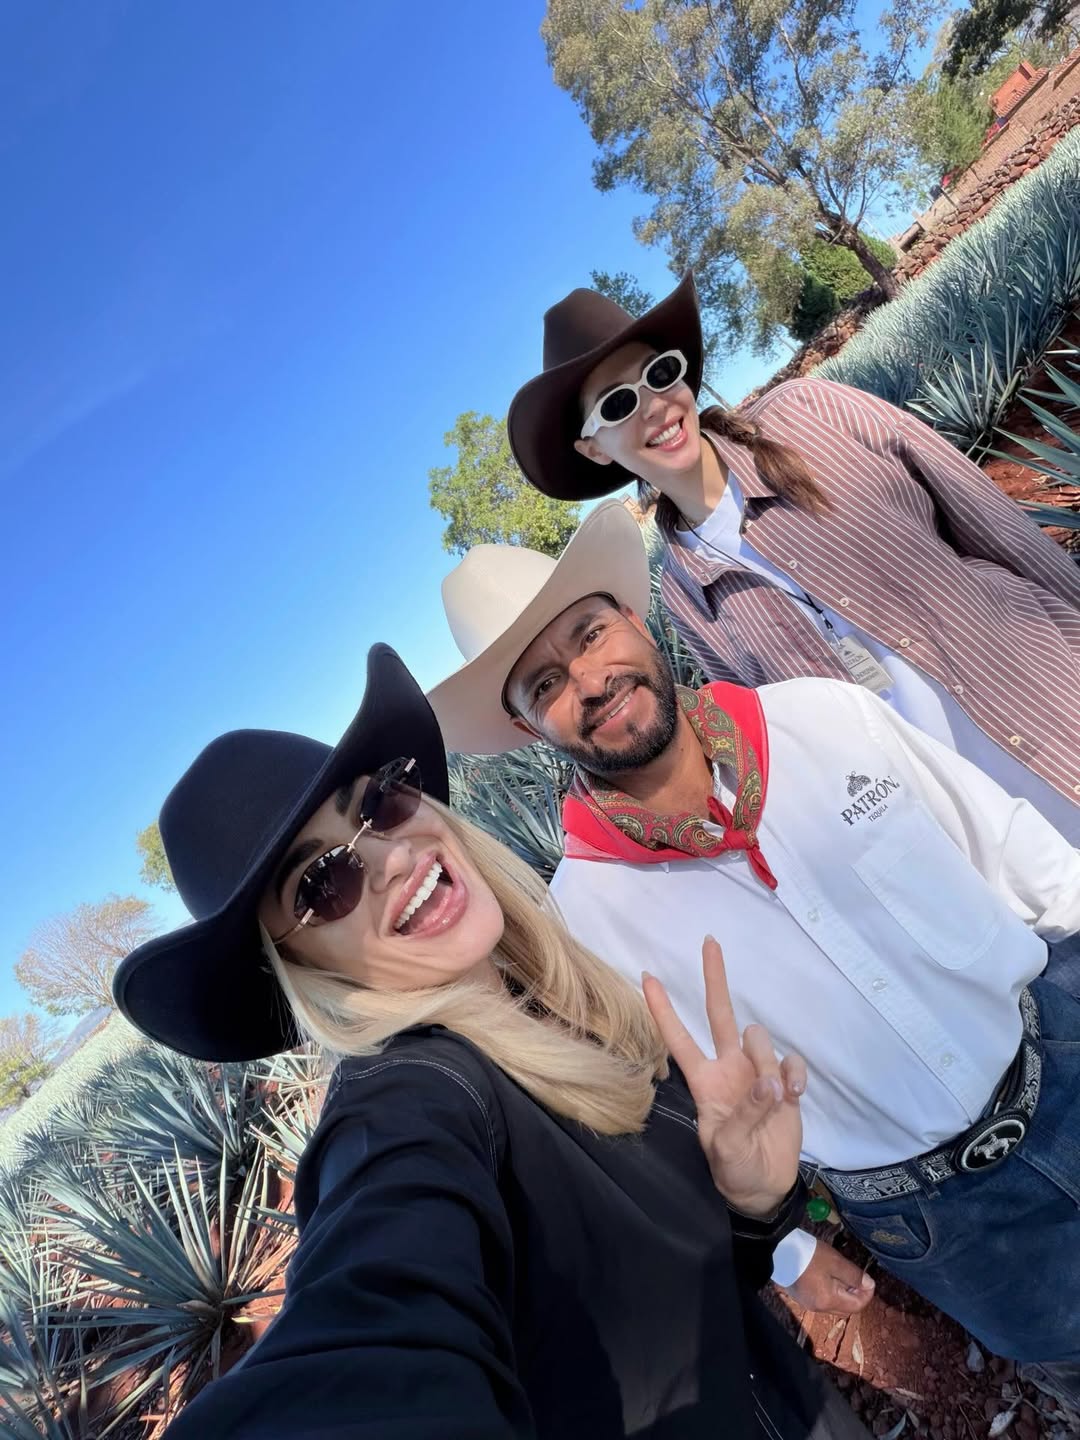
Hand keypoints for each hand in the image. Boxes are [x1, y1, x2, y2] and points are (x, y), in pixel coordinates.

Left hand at [643, 936, 805, 1217]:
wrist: (764, 1188)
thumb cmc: (734, 1169)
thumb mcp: (727, 1150)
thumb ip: (744, 1115)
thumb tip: (768, 1084)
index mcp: (704, 1081)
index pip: (678, 1039)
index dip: (662, 1010)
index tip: (646, 977)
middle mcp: (728, 1068)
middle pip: (719, 1014)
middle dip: (714, 978)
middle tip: (709, 941)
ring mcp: (757, 1072)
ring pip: (760, 1039)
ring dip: (767, 1064)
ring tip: (774, 1100)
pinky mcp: (785, 1082)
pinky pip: (791, 1062)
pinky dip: (794, 1076)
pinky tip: (794, 1097)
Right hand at [782, 1239, 874, 1314]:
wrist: (779, 1250)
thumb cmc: (809, 1255)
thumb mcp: (835, 1262)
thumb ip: (854, 1275)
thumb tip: (869, 1284)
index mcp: (828, 1301)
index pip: (857, 1306)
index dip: (867, 1293)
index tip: (868, 1278)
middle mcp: (818, 1308)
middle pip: (846, 1309)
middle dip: (856, 1295)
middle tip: (857, 1276)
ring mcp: (808, 1304)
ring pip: (834, 1305)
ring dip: (843, 1293)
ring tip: (842, 1274)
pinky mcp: (800, 1297)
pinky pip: (822, 1300)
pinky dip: (831, 1292)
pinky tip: (827, 1276)